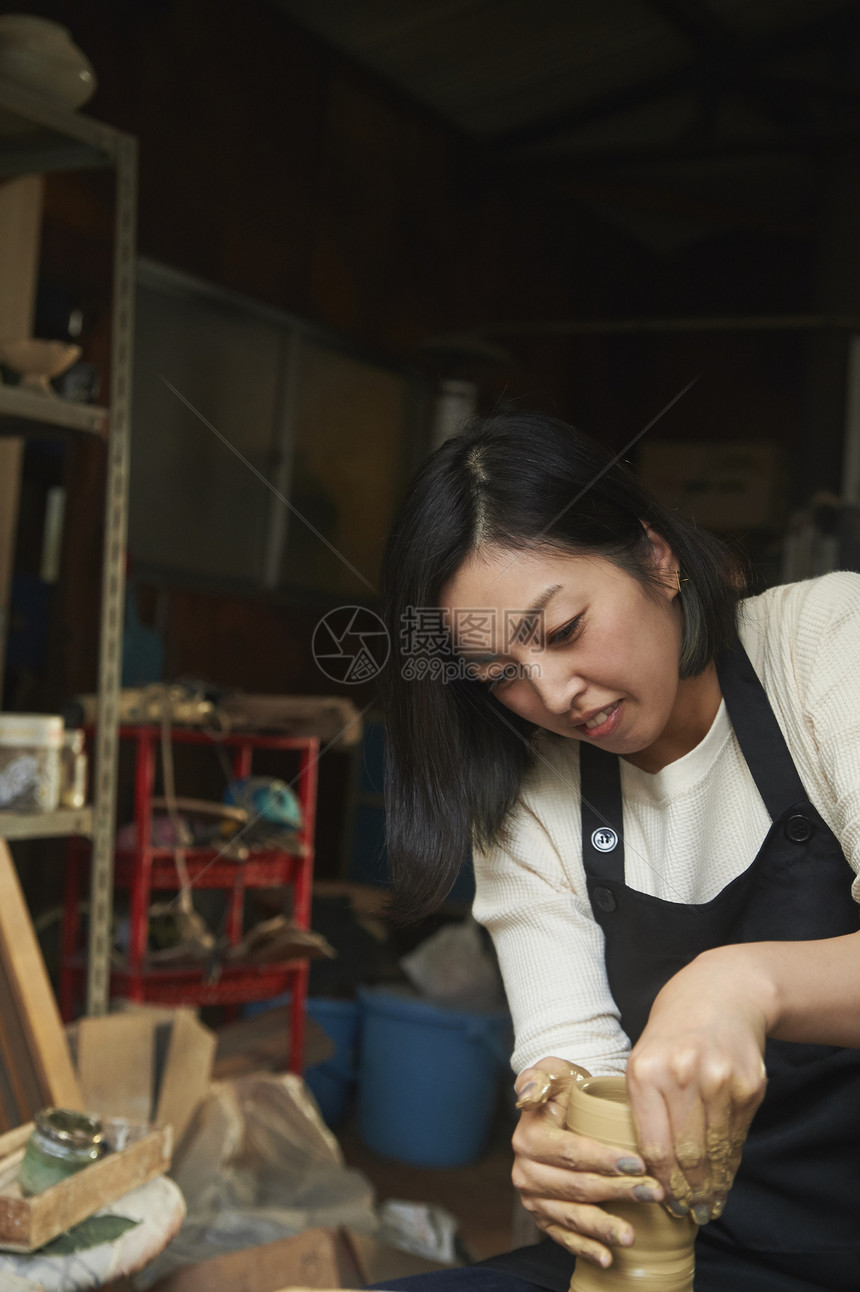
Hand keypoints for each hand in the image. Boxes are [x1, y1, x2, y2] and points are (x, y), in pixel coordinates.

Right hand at [513, 1057, 664, 1270]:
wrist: (560, 1111)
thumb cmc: (565, 1090)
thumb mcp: (556, 1072)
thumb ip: (542, 1076)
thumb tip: (529, 1094)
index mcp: (529, 1136)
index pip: (571, 1152)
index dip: (604, 1160)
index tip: (638, 1164)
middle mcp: (525, 1170)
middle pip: (577, 1186)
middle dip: (618, 1192)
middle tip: (653, 1194)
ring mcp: (533, 1197)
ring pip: (571, 1215)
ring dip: (603, 1227)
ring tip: (631, 1235)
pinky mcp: (541, 1216)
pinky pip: (562, 1236)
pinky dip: (584, 1248)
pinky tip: (607, 1257)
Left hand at [625, 948, 768, 1223]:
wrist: (722, 994)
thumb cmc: (673, 1031)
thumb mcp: (643, 1057)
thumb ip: (643, 1106)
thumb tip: (646, 1167)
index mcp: (646, 1070)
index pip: (653, 1145)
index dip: (660, 1182)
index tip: (662, 1202)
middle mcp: (683, 1075)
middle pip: (687, 1154)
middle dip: (687, 1192)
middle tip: (687, 1213)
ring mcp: (720, 1081)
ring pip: (715, 1151)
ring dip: (712, 1185)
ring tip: (707, 1205)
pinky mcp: (749, 1087)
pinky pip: (736, 1137)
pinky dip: (730, 1163)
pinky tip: (724, 1178)